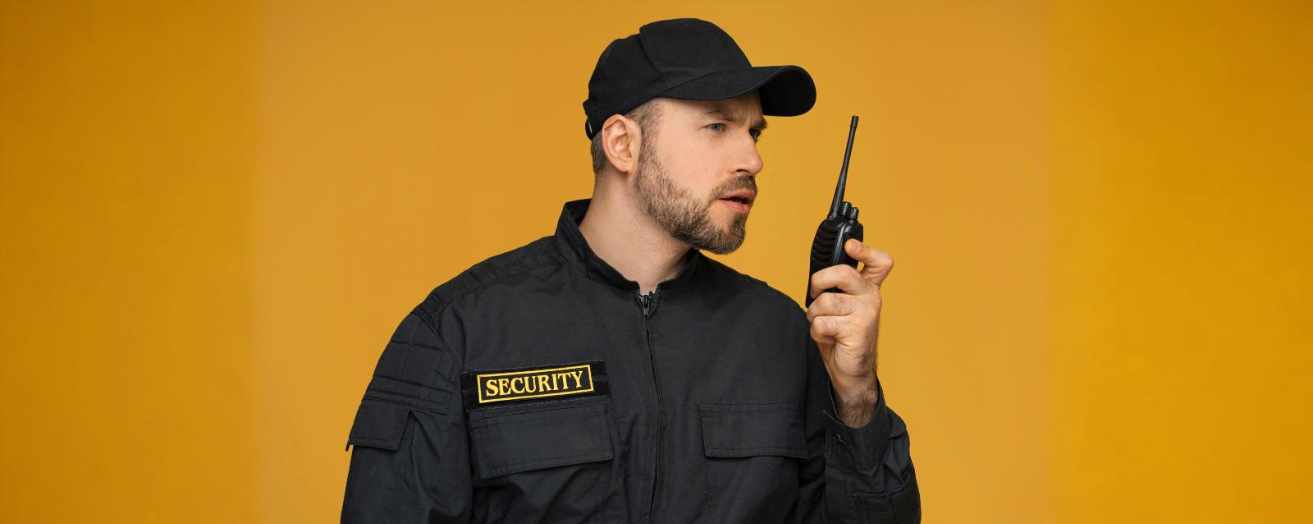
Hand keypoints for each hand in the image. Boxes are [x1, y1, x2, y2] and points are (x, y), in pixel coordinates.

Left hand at [806, 238, 893, 426]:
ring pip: (824, 301)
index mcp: (867, 287)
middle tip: (816, 294)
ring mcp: (867, 312)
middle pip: (842, 273)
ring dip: (814, 316)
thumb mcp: (838, 306)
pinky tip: (830, 338)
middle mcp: (871, 296)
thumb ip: (834, 288)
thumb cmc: (841, 335)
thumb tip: (818, 278)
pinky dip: (817, 332)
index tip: (851, 245)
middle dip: (818, 282)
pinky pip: (821, 322)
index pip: (879, 262)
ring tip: (825, 325)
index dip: (865, 250)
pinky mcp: (858, 329)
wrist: (850, 370)